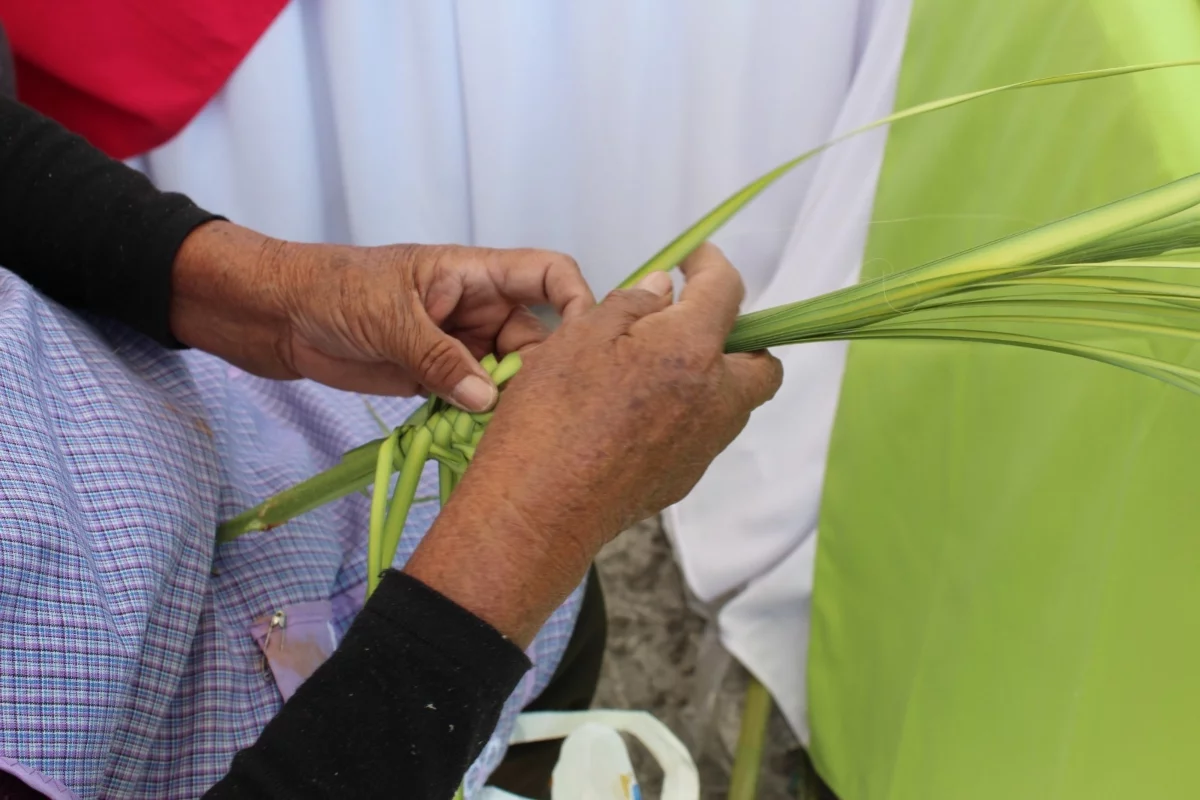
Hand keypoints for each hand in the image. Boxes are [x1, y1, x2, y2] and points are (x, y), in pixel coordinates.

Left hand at [169, 221, 593, 410]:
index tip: (582, 346)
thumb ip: (440, 357)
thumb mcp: (390, 318)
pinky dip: (480, 421)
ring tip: (505, 435)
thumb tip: (488, 399)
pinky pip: (475, 400)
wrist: (279, 317)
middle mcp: (478, 310)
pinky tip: (480, 442)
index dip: (576, 302)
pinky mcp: (438, 379)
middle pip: (537, 338)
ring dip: (508, 404)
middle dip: (539, 373)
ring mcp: (460, 346)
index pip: (548, 274)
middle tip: (529, 412)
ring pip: (508, 376)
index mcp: (475, 274)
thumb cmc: (333, 291)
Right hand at [405, 243, 782, 644]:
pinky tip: (638, 414)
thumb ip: (631, 304)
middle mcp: (715, 399)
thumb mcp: (581, 336)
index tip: (694, 258)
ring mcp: (704, 445)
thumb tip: (662, 290)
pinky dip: (687, 413)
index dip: (711, 264)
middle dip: (737, 336)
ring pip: (734, 401)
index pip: (726, 290)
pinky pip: (704, 434)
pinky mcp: (684, 478)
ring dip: (713, 377)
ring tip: (656, 369)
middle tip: (690, 325)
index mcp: (691, 350)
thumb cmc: (552, 416)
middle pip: (759, 361)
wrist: (539, 509)